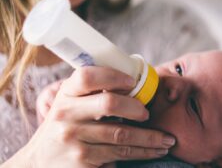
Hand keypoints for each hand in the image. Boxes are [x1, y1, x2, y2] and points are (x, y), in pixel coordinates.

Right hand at [15, 66, 174, 167]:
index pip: (87, 76)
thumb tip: (135, 79)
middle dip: (137, 108)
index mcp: (66, 94)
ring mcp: (73, 138)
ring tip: (167, 138)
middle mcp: (65, 114)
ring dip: (151, 137)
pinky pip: (120, 154)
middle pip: (109, 103)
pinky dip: (143, 152)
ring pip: (122, 134)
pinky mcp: (82, 160)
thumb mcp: (70, 104)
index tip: (132, 82)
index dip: (113, 76)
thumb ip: (92, 92)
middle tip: (148, 114)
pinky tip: (155, 150)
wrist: (40, 163)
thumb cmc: (66, 126)